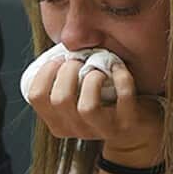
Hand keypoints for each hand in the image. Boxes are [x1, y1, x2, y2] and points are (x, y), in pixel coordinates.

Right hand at [26, 59, 164, 167]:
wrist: (136, 129)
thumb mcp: (74, 96)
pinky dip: (121, 76)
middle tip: (78, 61)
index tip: (58, 61)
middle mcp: (77, 130)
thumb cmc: (101, 101)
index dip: (45, 72)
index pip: (36, 97)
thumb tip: (60, 43)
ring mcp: (103, 129)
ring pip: (87, 108)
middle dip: (68, 70)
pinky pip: (123, 97)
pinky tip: (118, 67)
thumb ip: (61, 79)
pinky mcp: (127, 123)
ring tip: (97, 69)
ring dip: (92, 78)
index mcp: (58, 123)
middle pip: (60, 100)